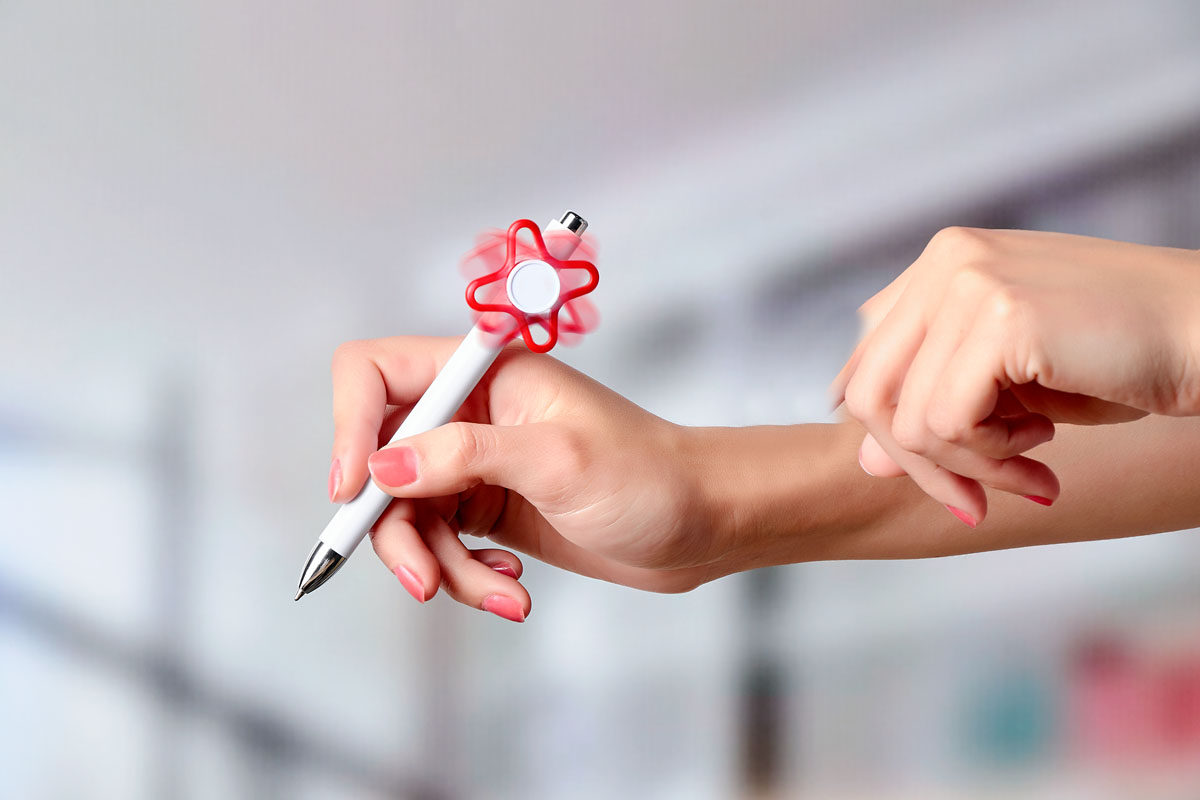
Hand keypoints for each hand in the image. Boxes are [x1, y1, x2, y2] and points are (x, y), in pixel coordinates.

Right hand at [328, 336, 722, 620]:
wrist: (703, 524)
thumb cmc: (649, 475)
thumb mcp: (557, 461)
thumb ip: (466, 456)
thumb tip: (382, 466)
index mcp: (482, 372)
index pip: (374, 372)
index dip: (349, 423)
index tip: (355, 489)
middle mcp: (469, 413)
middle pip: (380, 461)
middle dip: (397, 527)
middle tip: (424, 580)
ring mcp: (476, 464)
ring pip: (409, 516)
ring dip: (442, 567)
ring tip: (502, 594)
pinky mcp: (488, 509)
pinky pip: (443, 547)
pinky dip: (467, 576)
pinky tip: (512, 589)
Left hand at [832, 227, 1199, 526]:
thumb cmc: (1125, 358)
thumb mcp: (1010, 386)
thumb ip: (934, 405)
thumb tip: (865, 461)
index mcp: (941, 263)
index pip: (868, 362)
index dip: (894, 432)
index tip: (947, 475)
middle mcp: (944, 259)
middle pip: (871, 393)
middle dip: (920, 466)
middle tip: (976, 502)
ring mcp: (967, 280)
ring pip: (907, 419)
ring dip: (971, 466)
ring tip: (1033, 464)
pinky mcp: (998, 314)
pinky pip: (947, 423)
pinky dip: (994, 456)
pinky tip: (1047, 441)